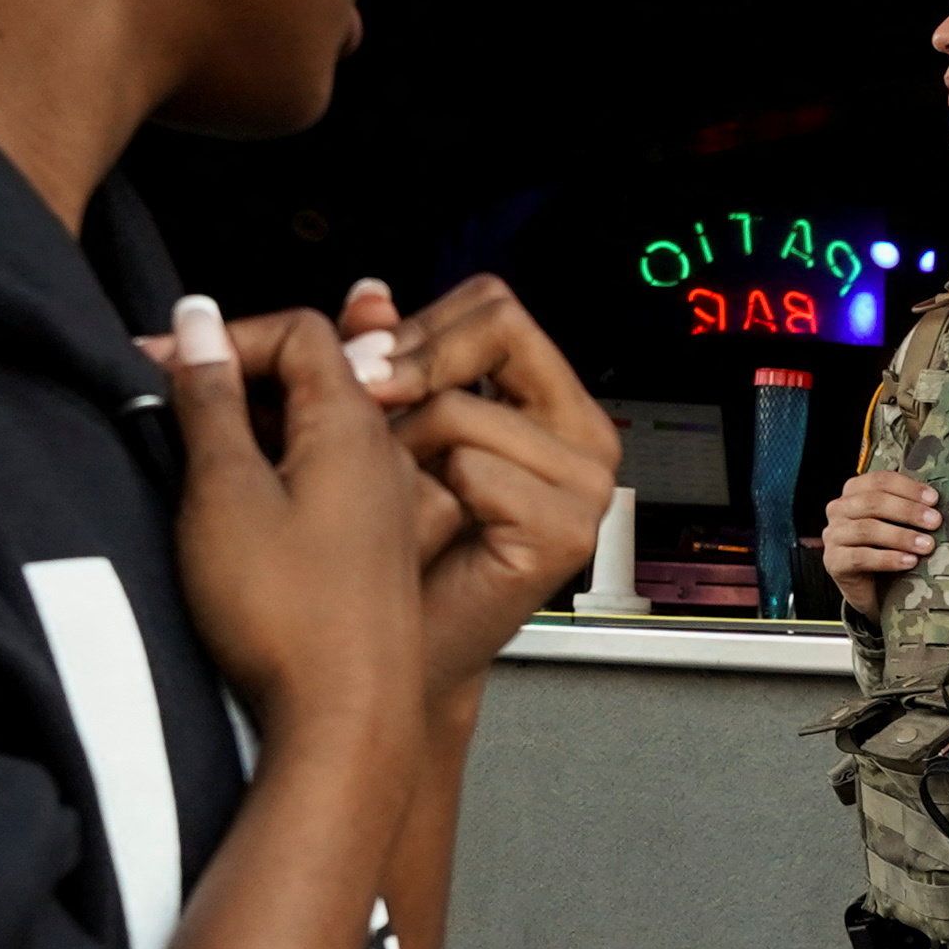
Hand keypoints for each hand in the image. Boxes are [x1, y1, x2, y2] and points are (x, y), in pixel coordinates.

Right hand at [155, 293, 425, 786]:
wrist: (344, 724)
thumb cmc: (287, 615)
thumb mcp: (223, 490)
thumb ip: (210, 400)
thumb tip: (197, 324)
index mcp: (352, 424)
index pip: (299, 330)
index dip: (226, 335)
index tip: (166, 364)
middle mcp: (384, 457)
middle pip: (314, 377)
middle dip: (237, 380)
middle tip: (171, 411)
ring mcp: (387, 508)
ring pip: (319, 434)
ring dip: (257, 431)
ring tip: (199, 466)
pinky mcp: (377, 556)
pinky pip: (331, 485)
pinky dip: (283, 477)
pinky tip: (245, 515)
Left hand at [330, 276, 616, 688]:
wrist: (407, 653)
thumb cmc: (397, 558)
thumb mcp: (383, 433)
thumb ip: (385, 360)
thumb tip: (371, 295)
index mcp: (548, 402)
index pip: (494, 307)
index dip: (421, 326)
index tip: (364, 361)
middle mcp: (579, 434)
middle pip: (498, 326)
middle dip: (411, 362)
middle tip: (365, 400)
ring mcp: (584, 483)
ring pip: (464, 407)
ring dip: (406, 447)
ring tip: (392, 491)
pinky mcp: (567, 530)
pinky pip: (473, 468)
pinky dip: (432, 497)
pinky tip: (426, 528)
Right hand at [820, 471, 941, 613]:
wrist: (868, 586)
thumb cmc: (884, 547)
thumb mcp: (895, 522)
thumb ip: (907, 507)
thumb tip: (936, 502)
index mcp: (854, 492)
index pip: (879, 480)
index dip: (908, 488)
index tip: (934, 499)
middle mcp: (839, 509)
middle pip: (873, 503)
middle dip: (908, 511)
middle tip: (935, 522)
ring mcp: (833, 535)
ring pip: (868, 530)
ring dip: (902, 537)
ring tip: (927, 545)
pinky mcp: (833, 561)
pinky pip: (861, 558)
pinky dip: (888, 559)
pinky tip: (909, 562)